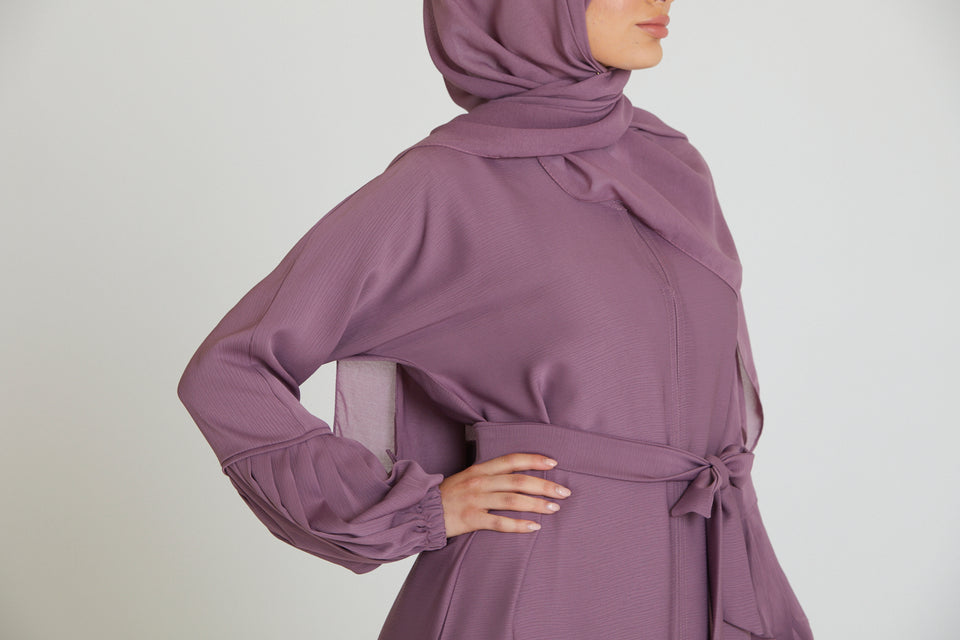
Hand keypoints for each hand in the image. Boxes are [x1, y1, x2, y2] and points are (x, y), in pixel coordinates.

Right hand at [438, 453, 571, 537]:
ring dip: (536, 504)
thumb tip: (517, 475)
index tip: (554, 462)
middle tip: (563, 491)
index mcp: (480, 469)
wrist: (422, 512)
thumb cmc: (448, 495)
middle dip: (543, 485)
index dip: (533, 460)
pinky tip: (533, 527)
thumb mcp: (468, 478)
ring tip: (554, 508)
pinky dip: (518, 525)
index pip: (511, 460)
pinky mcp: (471, 519)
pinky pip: (499, 522)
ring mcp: (475, 500)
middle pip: (517, 480)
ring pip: (512, 500)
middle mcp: (479, 482)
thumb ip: (490, 475)